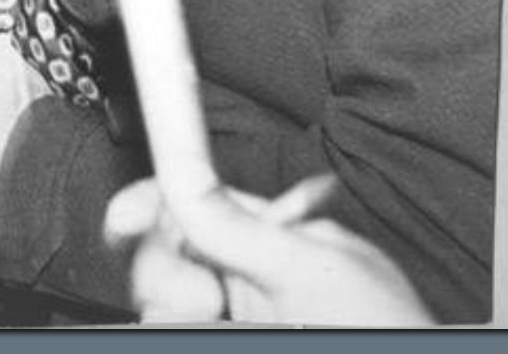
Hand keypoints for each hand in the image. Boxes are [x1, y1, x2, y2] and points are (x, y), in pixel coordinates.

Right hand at [102, 175, 433, 326]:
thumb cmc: (384, 329)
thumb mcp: (310, 268)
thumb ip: (237, 225)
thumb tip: (179, 172)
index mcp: (265, 238)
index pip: (184, 206)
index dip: (145, 206)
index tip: (123, 218)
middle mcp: (240, 280)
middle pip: (158, 258)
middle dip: (162, 271)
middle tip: (200, 298)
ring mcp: (232, 315)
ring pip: (159, 306)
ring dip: (171, 308)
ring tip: (212, 317)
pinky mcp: (226, 334)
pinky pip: (171, 327)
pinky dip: (176, 325)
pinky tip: (205, 327)